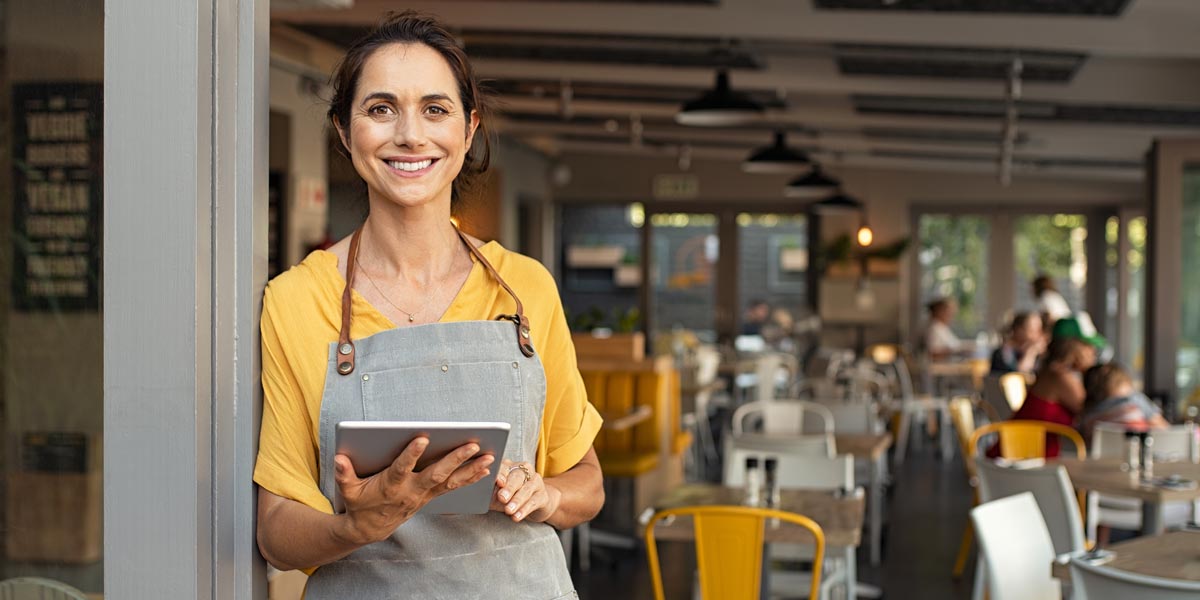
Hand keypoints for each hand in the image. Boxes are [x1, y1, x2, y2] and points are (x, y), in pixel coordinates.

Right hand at [334, 437, 494, 544]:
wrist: (370, 529)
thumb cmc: (359, 503)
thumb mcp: (348, 490)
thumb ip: (344, 474)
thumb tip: (339, 458)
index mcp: (391, 485)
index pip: (402, 468)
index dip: (411, 455)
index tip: (422, 438)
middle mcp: (411, 490)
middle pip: (436, 474)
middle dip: (455, 459)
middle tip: (472, 444)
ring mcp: (424, 495)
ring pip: (451, 481)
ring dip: (471, 469)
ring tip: (489, 457)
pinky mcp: (431, 496)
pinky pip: (453, 487)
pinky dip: (470, 478)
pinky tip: (485, 468)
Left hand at [491, 459, 560, 522]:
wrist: (532, 504)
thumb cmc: (508, 497)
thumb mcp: (496, 493)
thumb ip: (489, 490)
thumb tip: (479, 493)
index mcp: (509, 466)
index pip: (504, 467)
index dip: (501, 474)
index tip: (497, 482)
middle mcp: (524, 470)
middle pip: (517, 476)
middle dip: (509, 488)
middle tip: (502, 498)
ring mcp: (535, 482)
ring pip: (527, 489)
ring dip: (517, 500)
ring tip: (509, 510)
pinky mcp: (543, 495)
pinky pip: (534, 502)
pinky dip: (524, 509)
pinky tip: (517, 516)